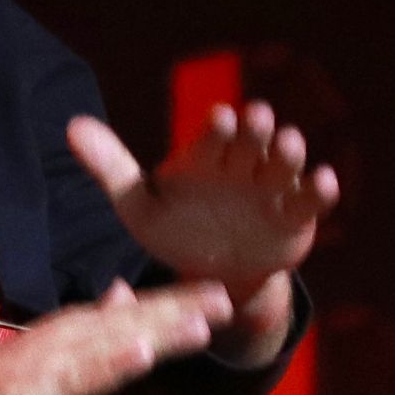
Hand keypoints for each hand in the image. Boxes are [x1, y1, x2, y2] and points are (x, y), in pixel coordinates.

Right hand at [0, 279, 231, 394]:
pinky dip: (115, 363)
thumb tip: (123, 295)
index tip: (215, 294)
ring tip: (199, 324)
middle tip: (225, 299)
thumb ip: (93, 327)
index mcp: (76, 330)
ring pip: (117, 342)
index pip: (133, 313)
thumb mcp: (56, 351)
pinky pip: (86, 374)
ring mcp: (60, 360)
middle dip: (179, 310)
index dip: (174, 303)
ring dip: (158, 332)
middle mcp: (72, 336)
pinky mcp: (46, 386)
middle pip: (134, 321)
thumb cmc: (1, 385)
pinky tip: (143, 355)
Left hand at [66, 100, 337, 363]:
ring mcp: (272, 188)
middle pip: (252, 141)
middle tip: (256, 120)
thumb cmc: (175, 230)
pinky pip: (311, 199)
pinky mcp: (295, 214)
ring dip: (288, 152)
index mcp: (206, 157)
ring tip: (288, 145)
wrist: (211, 274)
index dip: (217, 128)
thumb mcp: (138, 206)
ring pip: (285, 163)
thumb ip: (110, 167)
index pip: (213, 135)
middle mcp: (242, 164)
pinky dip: (320, 189)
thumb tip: (70, 125)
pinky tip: (324, 181)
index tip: (219, 120)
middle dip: (255, 130)